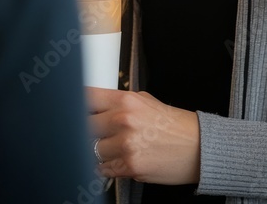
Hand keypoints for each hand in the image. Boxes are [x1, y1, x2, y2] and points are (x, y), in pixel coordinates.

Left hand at [86, 87, 200, 184]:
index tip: (70, 106)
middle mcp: (124, 120)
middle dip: (87, 130)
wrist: (196, 147)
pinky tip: (116, 160)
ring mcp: (126, 145)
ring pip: (92, 149)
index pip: (88, 98)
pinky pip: (103, 169)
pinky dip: (105, 166)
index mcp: (126, 100)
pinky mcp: (130, 167)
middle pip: (84, 125)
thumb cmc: (173, 124)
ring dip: (97, 151)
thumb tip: (95, 105)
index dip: (75, 103)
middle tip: (94, 131)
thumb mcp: (146, 101)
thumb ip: (119, 103)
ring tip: (111, 147)